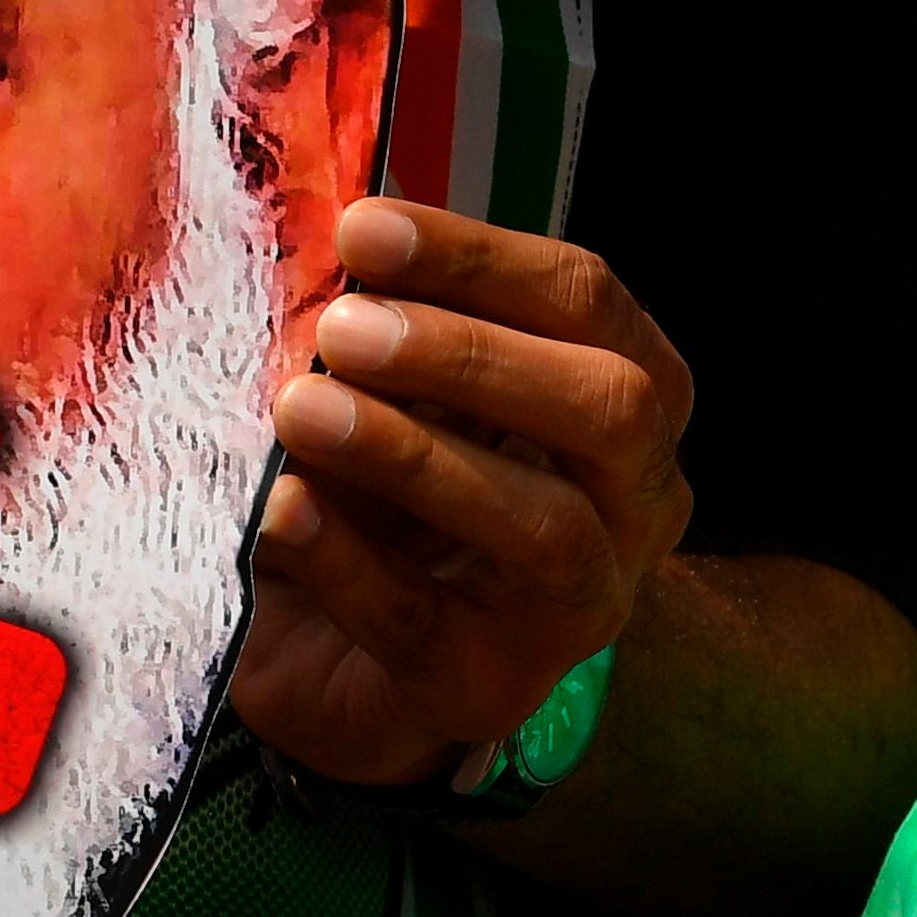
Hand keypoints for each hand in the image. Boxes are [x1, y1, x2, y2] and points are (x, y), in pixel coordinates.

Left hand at [239, 197, 690, 788]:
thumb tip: (329, 238)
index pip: (588, 303)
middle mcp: (636, 503)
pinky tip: (281, 512)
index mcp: (622, 401)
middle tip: (343, 331)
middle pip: (611, 409)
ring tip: (302, 412)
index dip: (481, 258)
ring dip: (416, 457)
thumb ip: (388, 324)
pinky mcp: (490, 685)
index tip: (363, 230)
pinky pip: (426, 621)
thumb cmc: (382, 495)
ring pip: (545, 526)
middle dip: (473, 357)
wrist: (335, 660)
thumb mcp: (397, 391)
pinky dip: (348, 562)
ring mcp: (579, 604)